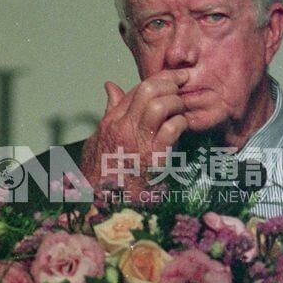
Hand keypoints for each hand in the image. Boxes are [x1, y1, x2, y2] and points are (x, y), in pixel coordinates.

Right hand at [80, 70, 189, 195]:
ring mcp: (138, 141)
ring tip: (182, 108)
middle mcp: (123, 127)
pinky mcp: (153, 158)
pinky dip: (182, 123)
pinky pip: (172, 129)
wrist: (99, 204)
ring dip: (176, 102)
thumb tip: (111, 87)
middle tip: (184, 84)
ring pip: (161, 105)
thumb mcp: (98, 139)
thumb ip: (109, 112)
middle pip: (149, 89)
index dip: (158, 79)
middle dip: (170, 82)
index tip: (173, 77)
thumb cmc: (98, 174)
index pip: (136, 89)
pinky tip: (184, 126)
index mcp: (111, 122)